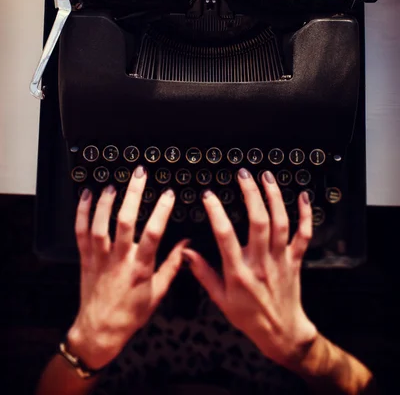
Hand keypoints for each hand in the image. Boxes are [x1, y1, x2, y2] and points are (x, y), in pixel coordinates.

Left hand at [67, 166, 187, 369]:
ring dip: (105, 202)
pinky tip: (86, 196)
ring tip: (113, 184)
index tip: (168, 194)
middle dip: (133, 195)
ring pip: (100, 225)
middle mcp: (119, 260)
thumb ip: (172, 265)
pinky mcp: (85, 259)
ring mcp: (100, 258)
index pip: (154, 234)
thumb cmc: (130, 314)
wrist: (100, 331)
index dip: (161, 211)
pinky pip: (81, 232)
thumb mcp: (158, 292)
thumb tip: (186, 244)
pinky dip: (81, 212)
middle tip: (139, 174)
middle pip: (125, 222)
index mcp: (140, 268)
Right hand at [183, 169, 316, 368]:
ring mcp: (280, 259)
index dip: (216, 212)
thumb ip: (203, 273)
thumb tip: (186, 252)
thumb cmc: (249, 317)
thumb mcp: (220, 300)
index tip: (209, 195)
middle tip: (243, 174)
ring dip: (274, 197)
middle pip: (258, 221)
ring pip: (280, 222)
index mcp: (239, 272)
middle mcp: (261, 262)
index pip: (225, 236)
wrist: (282, 333)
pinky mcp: (295, 260)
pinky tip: (303, 197)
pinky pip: (304, 234)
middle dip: (250, 194)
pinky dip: (306, 215)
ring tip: (266, 176)